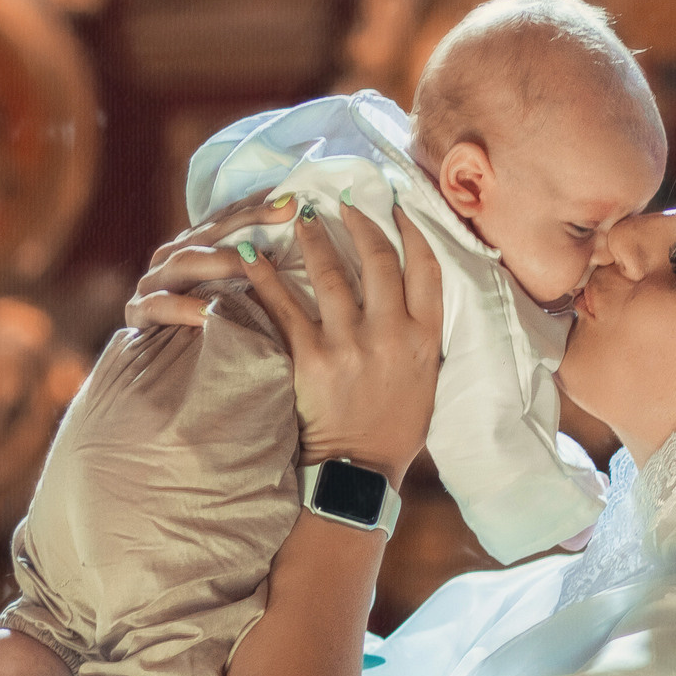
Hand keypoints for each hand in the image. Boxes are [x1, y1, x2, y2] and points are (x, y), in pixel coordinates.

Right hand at [124, 198, 292, 328]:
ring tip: (251, 262)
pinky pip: (160, 306)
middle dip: (248, 221)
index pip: (226, 220)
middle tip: (283, 212)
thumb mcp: (234, 302)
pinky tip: (207, 312)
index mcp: (192, 249)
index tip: (291, 198)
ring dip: (219, 261)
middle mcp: (171, 259)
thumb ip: (253, 276)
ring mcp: (152, 283)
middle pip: (210, 233)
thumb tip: (295, 254)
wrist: (163, 380)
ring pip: (184, 262)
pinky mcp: (138, 314)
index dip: (257, 207)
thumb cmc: (208, 335)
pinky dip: (184, 308)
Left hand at [236, 199, 441, 488]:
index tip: (396, 206)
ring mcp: (351, 344)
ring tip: (302, 215)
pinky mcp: (312, 359)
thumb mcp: (426, 379)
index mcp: (425, 338)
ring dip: (315, 236)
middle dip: (361, 221)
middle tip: (345, 199)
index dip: (411, 229)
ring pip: (332, 273)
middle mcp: (391, 334)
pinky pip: (285, 306)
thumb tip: (408, 294)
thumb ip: (419, 335)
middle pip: (379, 259)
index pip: (425, 267)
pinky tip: (249, 253)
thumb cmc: (395, 429)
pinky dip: (265, 276)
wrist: (360, 475)